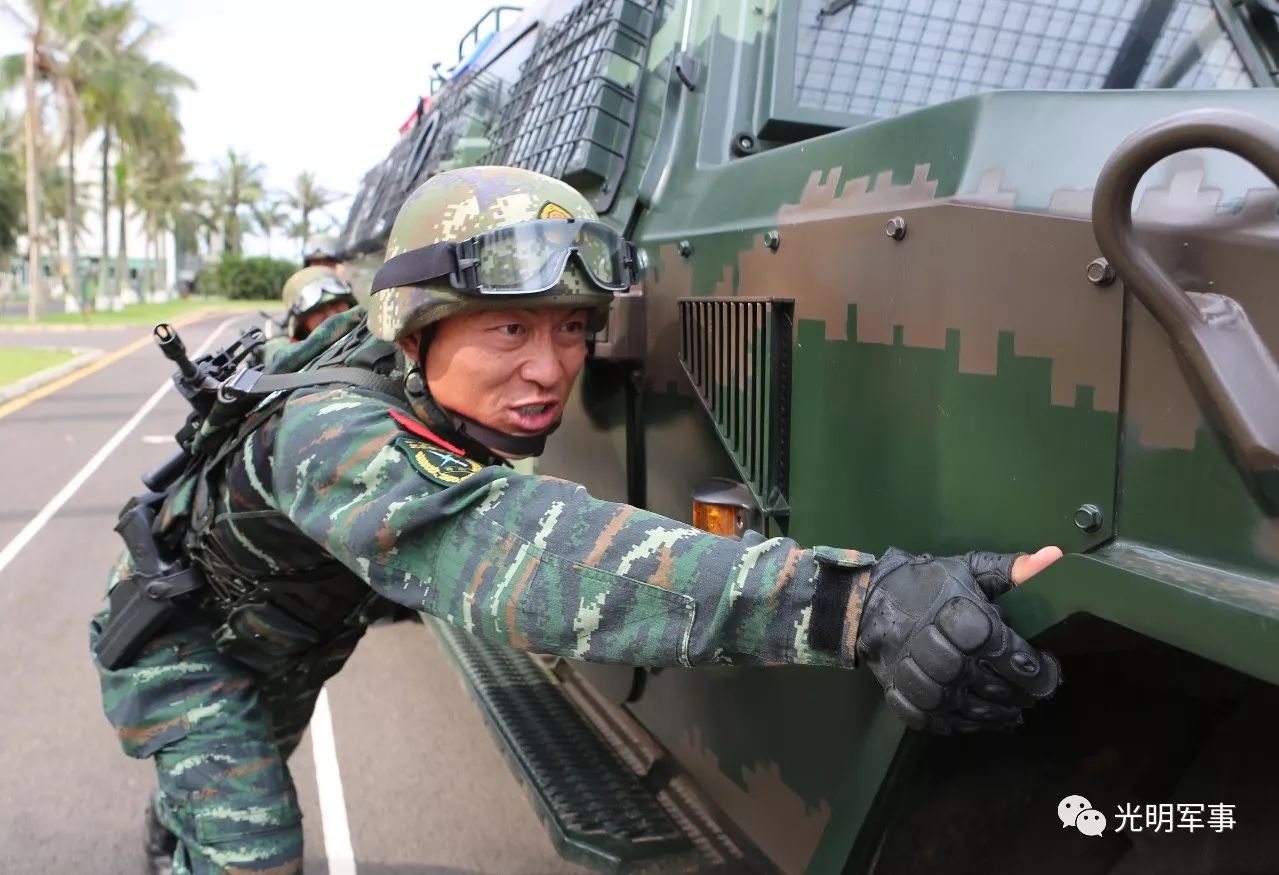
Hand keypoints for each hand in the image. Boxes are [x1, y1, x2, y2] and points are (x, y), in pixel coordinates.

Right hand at [855, 546, 1062, 733]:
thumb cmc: (928, 585)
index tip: (1048, 670)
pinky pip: (937, 722)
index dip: (1034, 667)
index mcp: (959, 617)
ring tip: (1011, 708)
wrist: (869, 601)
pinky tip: (977, 717)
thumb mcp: (970, 569)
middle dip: (1017, 693)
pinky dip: (962, 725)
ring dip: (995, 714)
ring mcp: (917, 678)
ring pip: (966, 709)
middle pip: (989, 685)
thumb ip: (1013, 569)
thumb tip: (1055, 558)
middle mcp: (938, 650)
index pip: (1006, 651)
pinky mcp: (902, 697)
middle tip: (1031, 692)